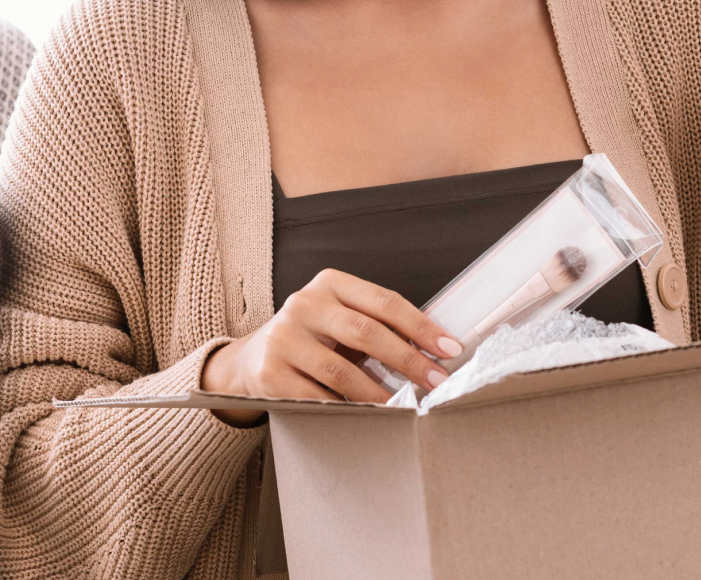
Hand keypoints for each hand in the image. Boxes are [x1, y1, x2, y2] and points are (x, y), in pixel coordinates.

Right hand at [198, 268, 464, 426]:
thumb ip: (379, 325)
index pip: (386, 302)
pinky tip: (366, 415)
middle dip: (408, 360)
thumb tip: (435, 350)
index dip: (422, 326)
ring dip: (380, 393)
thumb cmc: (314, 338)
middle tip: (435, 381)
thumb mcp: (342, 319)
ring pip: (342, 370)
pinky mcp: (269, 373)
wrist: (250, 360)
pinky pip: (317, 397)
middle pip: (367, 332)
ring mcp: (284, 338)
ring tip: (405, 405)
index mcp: (331, 283)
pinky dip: (346, 408)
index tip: (450, 349)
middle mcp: (305, 304)